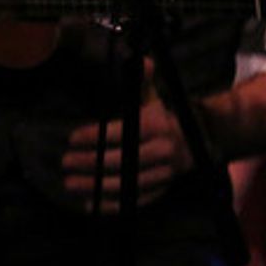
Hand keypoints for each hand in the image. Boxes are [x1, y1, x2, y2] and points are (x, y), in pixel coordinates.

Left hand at [61, 79, 194, 212]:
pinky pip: (139, 201)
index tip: (72, 138)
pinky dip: (116, 206)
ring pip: (129, 184)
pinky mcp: (164, 188)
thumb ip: (142, 78)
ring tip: (70, 184)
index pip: (122, 132)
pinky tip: (92, 205)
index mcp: (156, 126)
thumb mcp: (153, 95)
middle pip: (123, 160)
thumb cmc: (164, 114)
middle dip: (92, 163)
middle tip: (65, 162)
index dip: (97, 136)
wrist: (200, 138)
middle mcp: (162, 150)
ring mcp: (164, 173)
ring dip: (98, 187)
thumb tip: (140, 59)